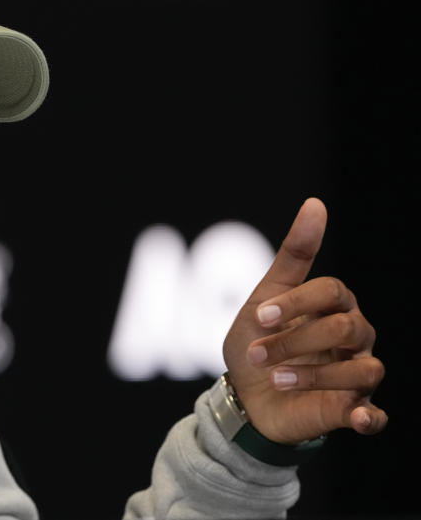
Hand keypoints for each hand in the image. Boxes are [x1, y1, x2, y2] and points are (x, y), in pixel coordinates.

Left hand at [222, 198, 386, 443]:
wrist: (244, 394)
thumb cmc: (258, 339)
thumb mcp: (265, 297)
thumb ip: (293, 255)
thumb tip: (315, 203)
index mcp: (333, 304)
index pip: (330, 292)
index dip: (295, 303)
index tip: (259, 317)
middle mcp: (354, 336)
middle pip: (345, 328)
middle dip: (296, 340)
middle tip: (258, 352)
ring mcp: (356, 374)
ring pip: (364, 369)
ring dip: (315, 375)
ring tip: (276, 378)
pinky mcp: (353, 410)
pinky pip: (376, 415)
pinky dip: (370, 418)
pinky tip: (357, 417)